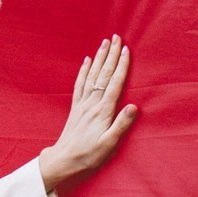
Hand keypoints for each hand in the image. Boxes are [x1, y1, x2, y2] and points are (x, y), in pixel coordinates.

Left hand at [37, 35, 136, 194]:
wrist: (64, 159)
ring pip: (92, 75)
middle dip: (111, 54)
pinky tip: (87, 61)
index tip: (126, 49)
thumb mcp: (109, 144)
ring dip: (99, 57)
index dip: (121, 65)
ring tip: (104, 43)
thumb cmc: (89, 155)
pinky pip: (79, 84)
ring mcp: (82, 104)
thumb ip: (121, 125)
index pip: (114, 83)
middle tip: (116, 37)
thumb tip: (134, 107)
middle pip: (103, 74)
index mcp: (103, 111)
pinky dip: (84, 71)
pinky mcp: (75, 107)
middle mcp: (92, 103)